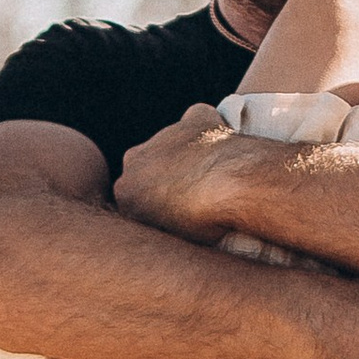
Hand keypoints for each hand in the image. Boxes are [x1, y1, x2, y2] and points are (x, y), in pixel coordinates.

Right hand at [112, 106, 244, 238]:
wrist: (234, 187)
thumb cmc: (205, 223)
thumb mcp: (171, 239)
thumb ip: (159, 226)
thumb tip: (169, 229)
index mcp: (124, 189)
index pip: (133, 197)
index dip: (155, 206)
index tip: (176, 213)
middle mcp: (136, 158)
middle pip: (147, 167)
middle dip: (164, 177)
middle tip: (194, 195)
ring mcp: (164, 135)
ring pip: (172, 144)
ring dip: (188, 155)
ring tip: (217, 176)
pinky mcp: (194, 119)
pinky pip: (198, 120)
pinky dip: (209, 130)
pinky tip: (224, 147)